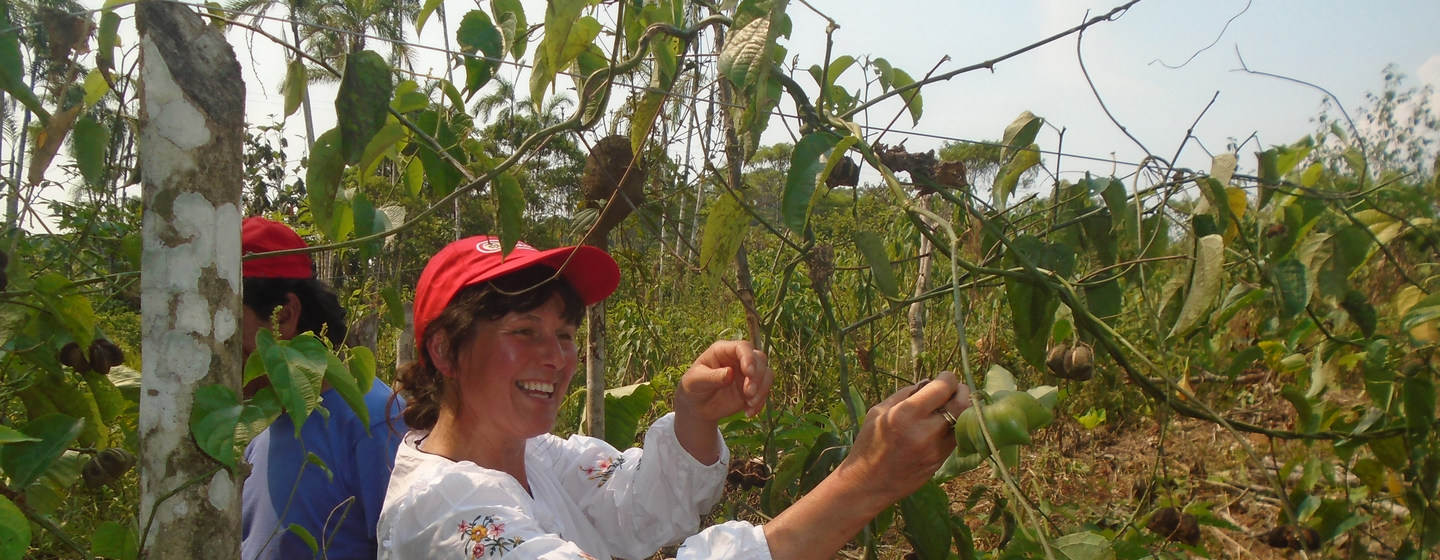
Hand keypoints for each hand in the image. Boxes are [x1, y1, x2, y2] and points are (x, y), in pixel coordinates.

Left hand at [673, 340, 772, 421]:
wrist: (698, 406)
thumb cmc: (693, 387)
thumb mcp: (695, 381)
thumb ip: (711, 376)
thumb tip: (729, 373)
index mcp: (724, 351)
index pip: (742, 347)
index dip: (749, 358)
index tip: (749, 372)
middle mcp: (739, 359)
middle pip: (759, 359)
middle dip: (757, 376)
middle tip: (749, 393)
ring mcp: (748, 373)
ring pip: (767, 374)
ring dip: (762, 389)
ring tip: (750, 404)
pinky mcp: (753, 388)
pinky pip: (765, 391)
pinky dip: (760, 402)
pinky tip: (749, 412)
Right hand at [836, 371, 968, 502]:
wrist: (868, 483)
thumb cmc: (868, 444)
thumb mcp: (878, 412)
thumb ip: (905, 394)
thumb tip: (928, 383)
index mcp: (905, 414)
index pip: (942, 388)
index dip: (947, 378)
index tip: (945, 377)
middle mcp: (924, 432)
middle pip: (961, 404)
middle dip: (961, 391)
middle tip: (955, 389)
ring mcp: (935, 450)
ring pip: (963, 422)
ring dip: (962, 410)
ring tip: (952, 405)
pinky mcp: (940, 462)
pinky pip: (956, 438)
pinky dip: (955, 427)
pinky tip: (945, 424)